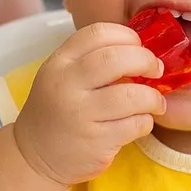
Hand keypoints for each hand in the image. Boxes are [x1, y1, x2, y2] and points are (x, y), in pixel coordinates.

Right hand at [13, 22, 165, 186]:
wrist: (35, 156)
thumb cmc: (57, 111)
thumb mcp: (61, 76)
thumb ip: (91, 60)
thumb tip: (140, 51)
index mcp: (59, 63)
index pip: (97, 33)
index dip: (127, 36)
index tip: (139, 46)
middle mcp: (66, 86)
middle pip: (116, 59)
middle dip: (145, 60)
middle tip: (156, 69)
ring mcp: (80, 115)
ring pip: (131, 96)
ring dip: (152, 97)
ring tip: (155, 102)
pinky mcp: (96, 142)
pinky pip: (135, 125)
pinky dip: (146, 121)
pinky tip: (141, 121)